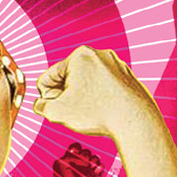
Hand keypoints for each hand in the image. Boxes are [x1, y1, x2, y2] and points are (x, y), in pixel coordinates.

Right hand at [32, 46, 152, 140]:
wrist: (136, 122)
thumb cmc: (97, 113)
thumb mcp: (56, 112)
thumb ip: (40, 106)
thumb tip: (40, 104)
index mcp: (80, 55)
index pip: (48, 77)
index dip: (46, 98)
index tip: (56, 110)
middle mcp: (99, 54)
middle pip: (68, 78)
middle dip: (65, 96)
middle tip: (73, 113)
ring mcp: (115, 64)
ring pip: (86, 83)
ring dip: (81, 98)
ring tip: (90, 113)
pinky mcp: (126, 77)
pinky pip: (103, 87)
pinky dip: (99, 98)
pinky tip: (103, 111)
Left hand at [50, 140, 103, 176]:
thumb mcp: (59, 164)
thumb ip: (68, 155)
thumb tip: (83, 159)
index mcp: (71, 157)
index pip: (76, 146)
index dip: (76, 148)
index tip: (73, 153)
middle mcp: (81, 161)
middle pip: (87, 151)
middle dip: (84, 155)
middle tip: (81, 162)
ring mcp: (89, 167)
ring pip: (96, 157)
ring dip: (94, 160)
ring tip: (90, 167)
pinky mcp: (96, 174)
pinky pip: (102, 166)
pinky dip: (99, 167)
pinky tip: (95, 172)